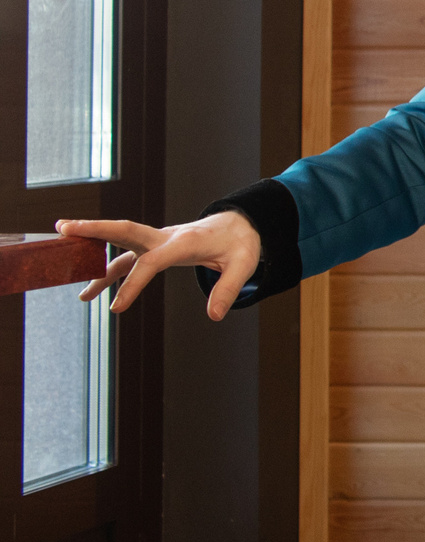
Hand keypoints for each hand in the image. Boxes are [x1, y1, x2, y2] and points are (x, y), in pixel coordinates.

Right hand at [58, 211, 260, 318]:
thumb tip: (215, 315)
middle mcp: (165, 237)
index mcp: (185, 241)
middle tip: (64, 228)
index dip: (133, 284)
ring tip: (66, 270)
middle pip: (125, 230)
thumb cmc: (241, 244)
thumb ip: (228, 288)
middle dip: (94, 229)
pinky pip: (125, 256)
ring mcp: (157, 240)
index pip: (152, 262)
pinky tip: (90, 287)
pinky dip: (106, 268)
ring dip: (92, 252)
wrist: (240, 226)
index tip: (116, 308)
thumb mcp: (244, 265)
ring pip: (119, 244)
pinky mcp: (154, 246)